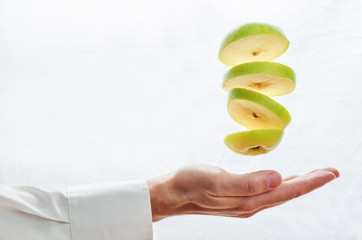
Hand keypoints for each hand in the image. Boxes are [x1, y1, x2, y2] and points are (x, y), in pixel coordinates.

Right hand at [147, 164, 338, 221]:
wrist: (172, 194)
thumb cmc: (190, 184)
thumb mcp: (216, 181)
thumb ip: (247, 182)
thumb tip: (278, 178)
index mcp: (248, 201)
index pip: (287, 191)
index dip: (310, 182)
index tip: (331, 173)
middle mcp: (250, 205)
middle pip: (287, 193)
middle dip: (310, 183)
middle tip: (330, 172)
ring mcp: (244, 203)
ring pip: (278, 193)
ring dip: (298, 184)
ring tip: (313, 175)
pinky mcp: (237, 197)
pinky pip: (266, 192)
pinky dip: (281, 185)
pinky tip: (282, 180)